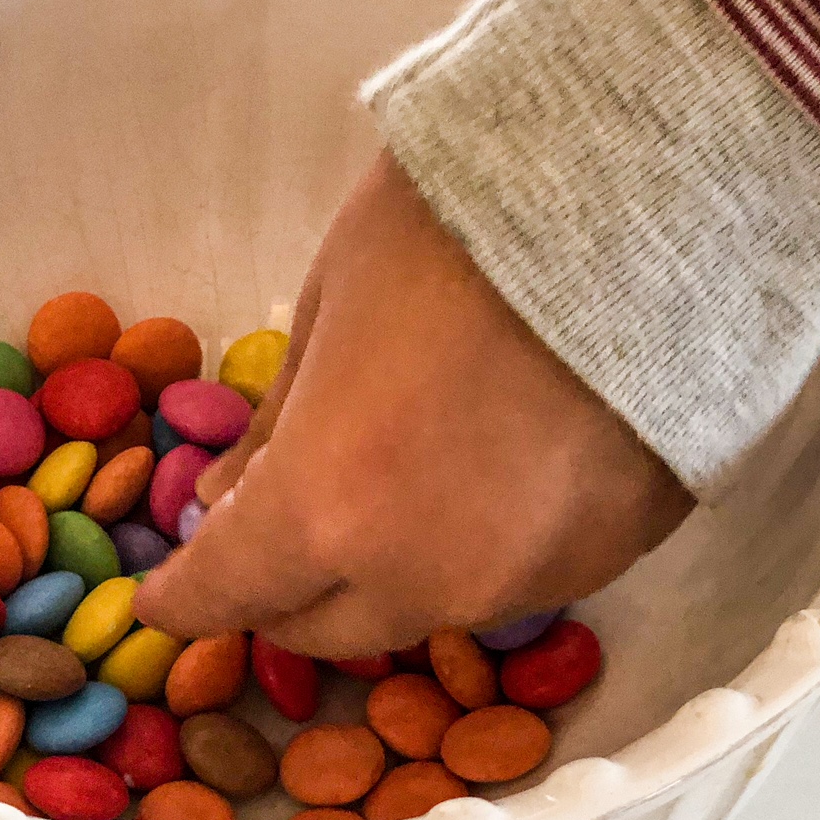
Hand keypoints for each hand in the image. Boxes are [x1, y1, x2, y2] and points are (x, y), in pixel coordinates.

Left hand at [135, 154, 692, 657]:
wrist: (653, 190)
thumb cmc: (459, 225)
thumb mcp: (330, 304)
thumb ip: (273, 428)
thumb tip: (223, 503)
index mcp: (328, 507)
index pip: (226, 595)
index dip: (181, 595)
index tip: (167, 587)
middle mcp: (425, 576)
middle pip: (322, 629)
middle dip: (281, 588)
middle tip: (273, 523)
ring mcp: (529, 578)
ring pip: (423, 610)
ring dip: (383, 569)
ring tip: (392, 477)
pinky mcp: (612, 556)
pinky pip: (514, 580)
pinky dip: (476, 547)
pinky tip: (487, 468)